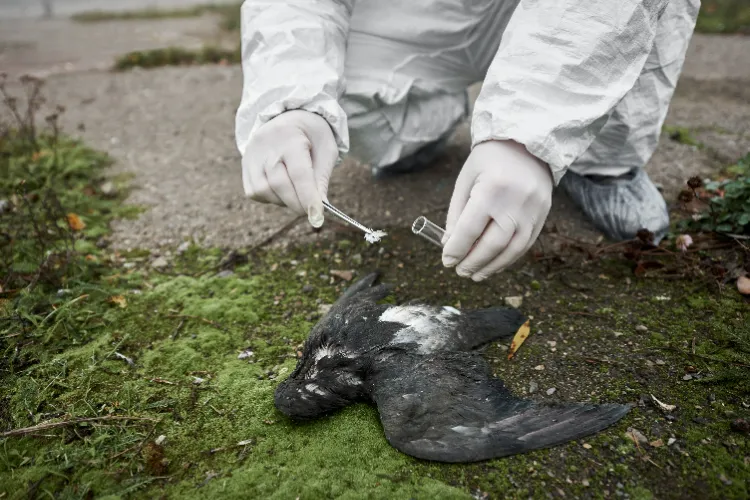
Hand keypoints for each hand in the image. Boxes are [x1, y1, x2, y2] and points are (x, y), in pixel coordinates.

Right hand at [242, 110, 337, 227]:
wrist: (288, 115)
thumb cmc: (312, 134)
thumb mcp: (326, 148)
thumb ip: (322, 177)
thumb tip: (320, 207)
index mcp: (290, 138)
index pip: (299, 173)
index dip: (308, 197)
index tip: (317, 217)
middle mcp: (266, 146)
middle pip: (279, 184)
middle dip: (297, 203)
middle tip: (312, 210)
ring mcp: (251, 156)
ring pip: (264, 191)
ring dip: (284, 200)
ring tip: (297, 190)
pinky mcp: (245, 166)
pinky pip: (255, 193)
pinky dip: (271, 198)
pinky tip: (282, 188)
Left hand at [442, 140, 552, 280]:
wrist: (528, 141)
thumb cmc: (489, 159)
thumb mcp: (466, 179)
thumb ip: (457, 213)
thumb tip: (449, 245)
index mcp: (492, 189)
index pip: (471, 229)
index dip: (457, 249)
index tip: (447, 260)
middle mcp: (516, 202)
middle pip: (493, 244)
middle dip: (474, 262)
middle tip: (460, 271)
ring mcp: (533, 210)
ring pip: (512, 249)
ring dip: (492, 266)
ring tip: (475, 275)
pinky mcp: (543, 214)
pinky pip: (526, 244)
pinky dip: (509, 258)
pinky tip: (494, 264)